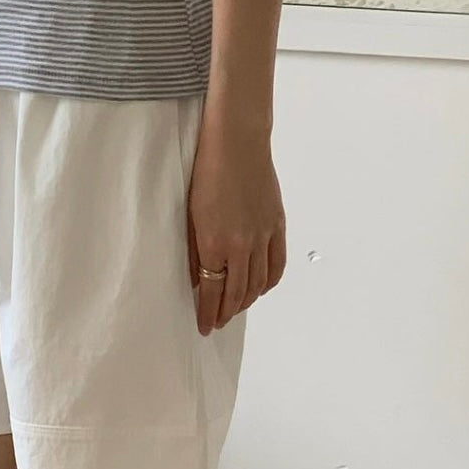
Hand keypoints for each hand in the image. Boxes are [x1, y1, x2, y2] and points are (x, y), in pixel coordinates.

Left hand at [187, 118, 286, 335]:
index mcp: (215, 244)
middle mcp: (242, 245)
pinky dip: (268, 283)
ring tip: (234, 309)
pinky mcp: (277, 225)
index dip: (208, 313)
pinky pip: (276, 265)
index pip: (212, 291)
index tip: (205, 327)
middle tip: (217, 322)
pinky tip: (259, 289)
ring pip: (258, 284)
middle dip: (225, 313)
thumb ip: (195, 252)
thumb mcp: (191, 216)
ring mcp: (263, 236)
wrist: (238, 141)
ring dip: (245, 302)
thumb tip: (198, 280)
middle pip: (236, 293)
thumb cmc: (207, 172)